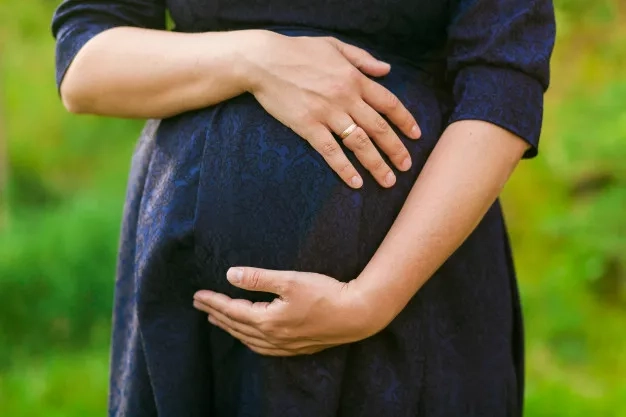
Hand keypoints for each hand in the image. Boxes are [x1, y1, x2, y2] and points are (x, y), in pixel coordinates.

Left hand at [193, 267, 378, 355]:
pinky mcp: (297, 347)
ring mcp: (285, 345)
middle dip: (216, 314)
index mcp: (267, 321)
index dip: (213, 302)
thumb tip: (230, 275)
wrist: (356, 315)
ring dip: (231, 328)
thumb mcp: (289, 280)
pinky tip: (250, 337)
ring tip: (218, 320)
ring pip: (248, 339)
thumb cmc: (325, 294)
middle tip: (200, 305)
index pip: (232, 311)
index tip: (197, 295)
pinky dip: (249, 340)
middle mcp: (273, 338)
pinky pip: (263, 347)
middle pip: (236, 327)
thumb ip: (258, 278)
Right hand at [241, 31, 420, 188]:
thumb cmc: (298, 51)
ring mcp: (327, 113)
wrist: (264, 60)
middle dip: (396, 149)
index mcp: (354, 78)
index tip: (416, 136)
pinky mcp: (308, 126)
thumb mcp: (334, 45)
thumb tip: (387, 69)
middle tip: (406, 166)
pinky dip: (345, 168)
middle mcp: (345, 97)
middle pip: (378, 127)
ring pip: (359, 143)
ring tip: (388, 180)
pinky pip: (331, 152)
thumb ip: (362, 58)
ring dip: (376, 164)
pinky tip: (356, 182)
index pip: (388, 102)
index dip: (405, 120)